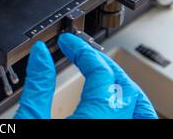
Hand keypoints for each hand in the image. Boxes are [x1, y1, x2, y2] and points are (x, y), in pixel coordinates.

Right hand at [15, 34, 156, 118]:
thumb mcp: (30, 119)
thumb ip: (37, 84)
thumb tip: (40, 52)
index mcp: (94, 118)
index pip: (100, 73)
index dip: (83, 51)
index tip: (68, 42)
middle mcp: (114, 127)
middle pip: (125, 86)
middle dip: (104, 62)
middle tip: (83, 52)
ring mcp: (117, 135)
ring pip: (142, 109)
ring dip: (126, 85)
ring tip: (107, 71)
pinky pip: (137, 121)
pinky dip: (131, 107)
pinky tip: (116, 101)